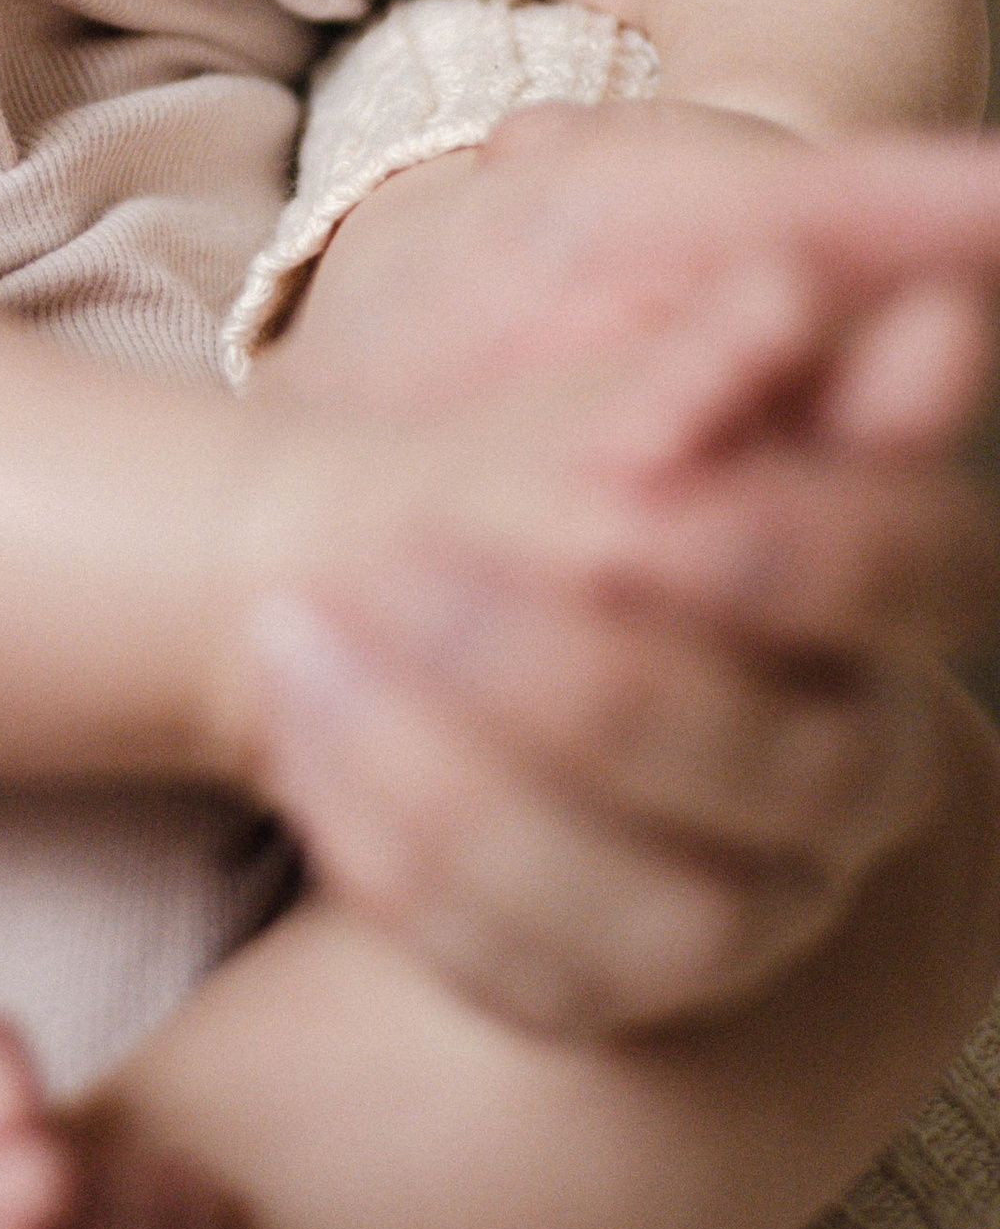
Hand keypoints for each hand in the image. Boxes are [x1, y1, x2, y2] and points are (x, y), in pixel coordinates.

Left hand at [244, 103, 999, 1031]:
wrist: (388, 534)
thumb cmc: (552, 370)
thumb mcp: (650, 254)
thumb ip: (800, 254)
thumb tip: (963, 247)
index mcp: (898, 578)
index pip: (920, 576)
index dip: (794, 547)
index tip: (630, 500)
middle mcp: (855, 760)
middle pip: (791, 769)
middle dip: (595, 677)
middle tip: (406, 564)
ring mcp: (741, 898)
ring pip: (658, 913)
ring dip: (466, 779)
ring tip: (304, 634)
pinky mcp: (605, 981)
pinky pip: (527, 978)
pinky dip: (396, 858)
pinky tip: (295, 732)